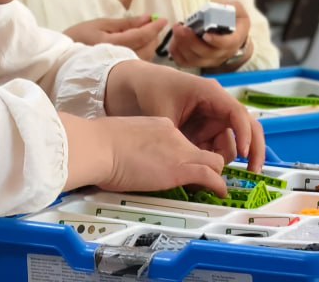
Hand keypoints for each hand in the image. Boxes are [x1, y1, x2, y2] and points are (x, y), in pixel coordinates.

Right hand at [60, 114, 228, 195]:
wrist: (99, 147)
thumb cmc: (99, 146)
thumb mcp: (121, 140)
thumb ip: (132, 147)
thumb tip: (128, 160)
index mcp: (159, 125)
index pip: (181, 140)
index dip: (185, 155)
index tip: (181, 167)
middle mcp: (174, 134)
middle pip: (200, 149)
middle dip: (206, 164)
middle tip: (205, 180)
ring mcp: (179, 151)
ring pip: (213, 161)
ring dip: (216, 176)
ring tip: (217, 188)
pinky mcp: (180, 169)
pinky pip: (211, 176)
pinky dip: (219, 186)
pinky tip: (220, 193)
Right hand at [65, 15, 168, 60]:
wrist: (63, 58)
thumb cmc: (80, 36)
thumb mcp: (101, 24)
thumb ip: (126, 23)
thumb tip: (148, 18)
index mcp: (110, 44)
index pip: (139, 36)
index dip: (154, 28)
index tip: (164, 20)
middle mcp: (116, 59)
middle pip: (145, 48)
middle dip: (153, 36)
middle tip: (154, 24)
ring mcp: (118, 68)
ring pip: (144, 57)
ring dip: (150, 44)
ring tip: (147, 33)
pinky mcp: (118, 74)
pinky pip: (137, 62)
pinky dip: (144, 52)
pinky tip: (140, 45)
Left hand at [104, 61, 264, 171]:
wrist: (131, 85)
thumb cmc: (149, 89)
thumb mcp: (163, 112)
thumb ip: (178, 137)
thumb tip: (190, 162)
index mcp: (210, 93)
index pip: (237, 114)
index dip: (244, 134)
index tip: (244, 155)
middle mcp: (215, 106)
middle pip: (245, 127)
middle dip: (252, 150)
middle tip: (253, 173)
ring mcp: (210, 119)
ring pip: (229, 142)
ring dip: (222, 159)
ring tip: (207, 173)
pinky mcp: (201, 131)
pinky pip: (213, 148)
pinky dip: (210, 160)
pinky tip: (200, 171)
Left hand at [169, 1, 251, 69]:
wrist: (230, 33)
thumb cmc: (233, 19)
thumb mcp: (236, 9)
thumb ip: (231, 6)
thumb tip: (220, 6)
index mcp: (234, 40)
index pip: (227, 44)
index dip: (216, 41)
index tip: (205, 34)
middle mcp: (223, 53)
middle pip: (206, 53)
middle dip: (191, 41)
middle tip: (181, 28)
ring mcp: (210, 60)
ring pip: (194, 59)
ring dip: (182, 46)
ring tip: (176, 30)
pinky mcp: (199, 61)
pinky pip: (185, 62)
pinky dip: (177, 53)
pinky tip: (174, 41)